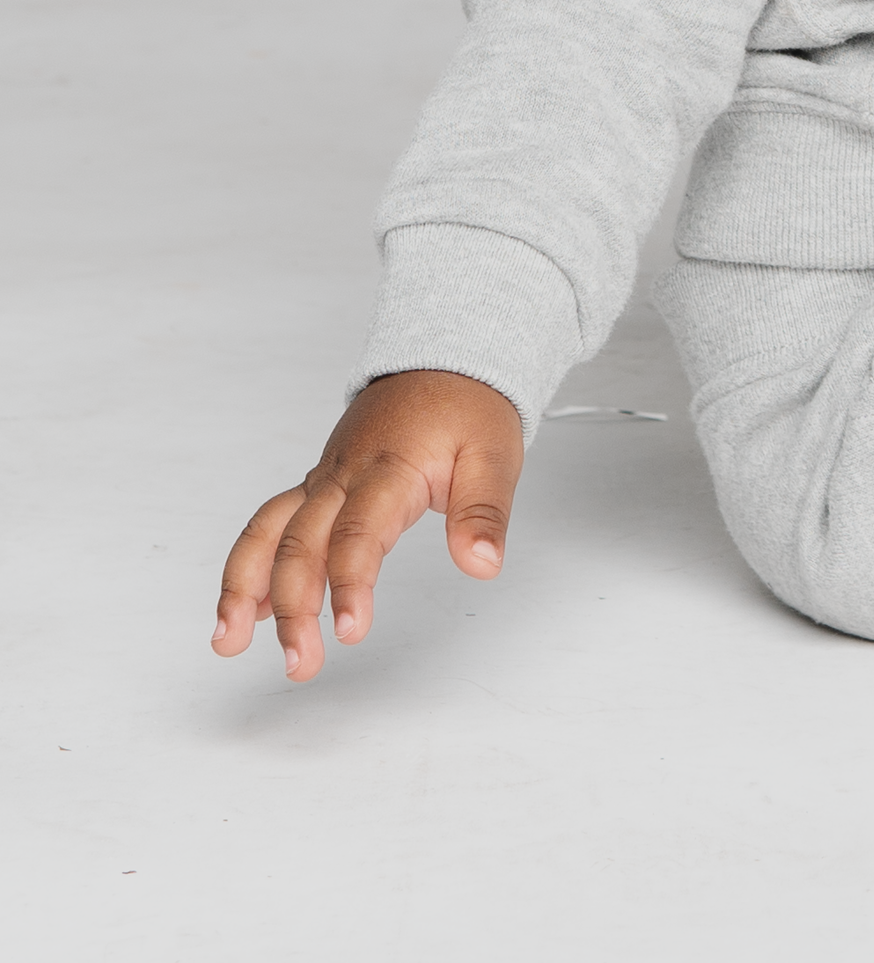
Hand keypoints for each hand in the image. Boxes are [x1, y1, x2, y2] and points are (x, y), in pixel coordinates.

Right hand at [212, 369, 523, 680]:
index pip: (359, 531)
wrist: (445, 360)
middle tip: (302, 663)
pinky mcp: (318, 483)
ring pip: (270, 530)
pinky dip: (250, 565)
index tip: (349, 632)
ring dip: (245, 586)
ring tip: (229, 642)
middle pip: (303, 541)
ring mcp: (325, 478)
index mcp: (389, 467)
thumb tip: (482, 564)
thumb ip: (484, 512)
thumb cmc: (469, 409)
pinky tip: (243, 612)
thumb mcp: (495, 455)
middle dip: (294, 607)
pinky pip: (271, 523)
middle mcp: (345, 473)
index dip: (350, 582)